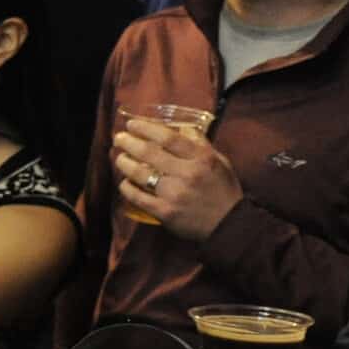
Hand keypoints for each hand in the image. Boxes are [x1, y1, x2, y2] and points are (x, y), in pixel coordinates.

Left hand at [114, 120, 242, 241]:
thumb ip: (200, 144)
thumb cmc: (223, 190)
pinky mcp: (164, 212)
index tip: (132, 124)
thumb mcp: (219, 161)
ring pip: (140, 174)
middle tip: (119, 138)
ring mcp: (174, 194)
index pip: (168, 138)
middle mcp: (186, 174)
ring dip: (124, 163)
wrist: (229, 224)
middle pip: (149, 153)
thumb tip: (182, 127)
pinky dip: (127, 188)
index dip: (146, 128)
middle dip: (129, 143)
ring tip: (119, 158)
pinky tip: (124, 182)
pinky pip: (138, 197)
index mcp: (201, 159)